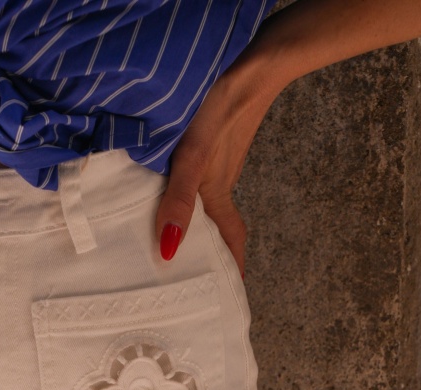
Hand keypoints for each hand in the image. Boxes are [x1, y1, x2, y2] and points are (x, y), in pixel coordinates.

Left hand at [155, 56, 276, 275]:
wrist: (251, 65)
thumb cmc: (222, 109)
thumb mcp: (194, 157)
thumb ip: (179, 201)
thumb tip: (169, 249)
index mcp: (219, 196)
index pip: (230, 241)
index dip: (230, 268)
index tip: (229, 293)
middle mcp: (221, 184)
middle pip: (217, 228)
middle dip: (208, 254)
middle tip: (191, 277)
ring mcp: (218, 164)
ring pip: (207, 205)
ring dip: (196, 226)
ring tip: (173, 243)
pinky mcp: (213, 145)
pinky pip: (201, 182)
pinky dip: (190, 198)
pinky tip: (172, 191)